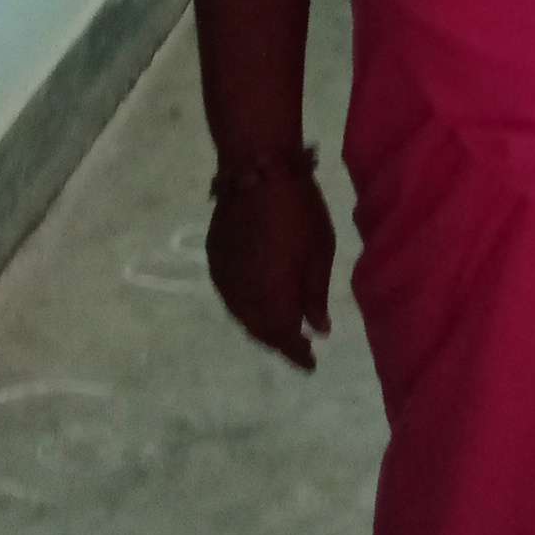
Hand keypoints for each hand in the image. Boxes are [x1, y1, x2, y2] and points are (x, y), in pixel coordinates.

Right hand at [206, 160, 335, 372]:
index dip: (296, 354)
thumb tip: (317, 330)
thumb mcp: (319, 252)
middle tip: (299, 345)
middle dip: (279, 341)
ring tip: (282, 325)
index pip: (283, 337)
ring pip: (242, 315)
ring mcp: (224, 278)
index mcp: (271, 297)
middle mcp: (242, 296)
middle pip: (259, 329)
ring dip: (262, 324)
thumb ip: (315, 295)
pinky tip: (259, 300)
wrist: (257, 170)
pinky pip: (231, 296)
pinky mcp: (215, 259)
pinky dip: (247, 305)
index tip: (311, 364)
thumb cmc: (298, 210)